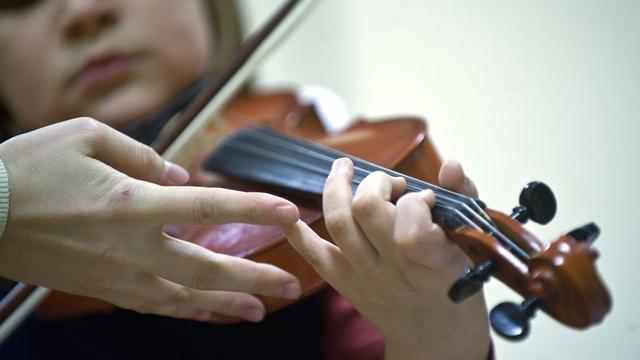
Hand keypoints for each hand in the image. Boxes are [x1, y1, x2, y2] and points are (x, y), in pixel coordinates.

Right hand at [0, 118, 300, 322]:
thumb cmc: (29, 168)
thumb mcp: (86, 137)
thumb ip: (142, 156)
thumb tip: (179, 176)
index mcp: (133, 203)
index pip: (209, 208)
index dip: (254, 210)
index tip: (290, 213)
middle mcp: (133, 246)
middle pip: (208, 268)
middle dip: (255, 278)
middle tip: (292, 285)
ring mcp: (118, 274)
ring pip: (185, 297)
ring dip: (227, 304)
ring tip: (261, 310)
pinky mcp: (102, 289)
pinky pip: (154, 304)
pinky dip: (186, 310)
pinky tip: (206, 312)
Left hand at [283, 158, 490, 359]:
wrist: (435, 341)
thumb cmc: (459, 289)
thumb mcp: (473, 246)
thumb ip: (463, 199)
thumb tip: (450, 165)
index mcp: (433, 259)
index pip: (410, 218)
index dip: (415, 198)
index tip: (427, 197)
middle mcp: (394, 268)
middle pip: (366, 209)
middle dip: (376, 182)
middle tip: (392, 185)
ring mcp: (366, 276)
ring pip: (339, 222)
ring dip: (336, 188)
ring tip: (344, 170)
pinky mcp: (347, 284)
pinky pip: (315, 255)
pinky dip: (297, 233)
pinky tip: (288, 212)